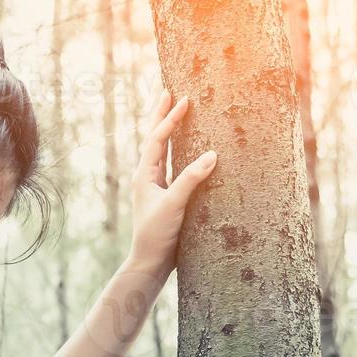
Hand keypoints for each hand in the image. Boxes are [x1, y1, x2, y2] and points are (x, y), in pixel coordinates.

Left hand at [127, 89, 215, 272]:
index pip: (157, 139)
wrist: (150, 264)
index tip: (184, 99)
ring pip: (162, 151)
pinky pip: (171, 166)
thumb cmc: (157, 236)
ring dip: (169, 130)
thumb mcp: (174, 206)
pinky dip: (178, 152)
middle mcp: (148, 177)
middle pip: (154, 139)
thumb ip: (191, 180)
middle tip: (169, 92)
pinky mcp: (166, 197)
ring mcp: (156, 186)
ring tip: (177, 112)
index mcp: (144, 175)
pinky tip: (188, 149)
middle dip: (162, 115)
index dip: (170, 118)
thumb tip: (212, 154)